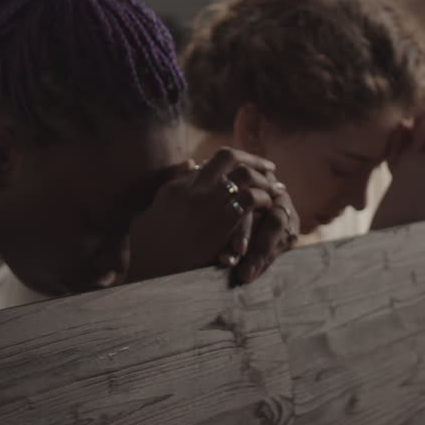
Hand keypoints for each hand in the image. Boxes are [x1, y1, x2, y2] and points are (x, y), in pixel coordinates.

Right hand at [126, 147, 288, 283]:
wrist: (151, 267)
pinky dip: (263, 198)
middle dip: (252, 159)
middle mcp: (193, 187)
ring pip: (243, 175)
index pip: (211, 161)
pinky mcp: (219, 221)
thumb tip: (188, 165)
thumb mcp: (156, 211)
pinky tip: (269, 205)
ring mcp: (206, 202)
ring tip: (275, 186)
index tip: (246, 165)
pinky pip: (249, 200)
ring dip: (262, 179)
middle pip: (228, 157)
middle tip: (268, 167)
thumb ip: (174, 188)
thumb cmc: (149, 246)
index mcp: (178, 186)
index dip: (234, 161)